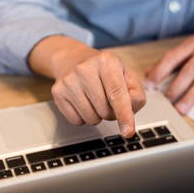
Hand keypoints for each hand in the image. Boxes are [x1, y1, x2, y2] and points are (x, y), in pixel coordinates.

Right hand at [29, 36, 145, 136]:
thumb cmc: (103, 71)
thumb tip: (129, 113)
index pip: (117, 94)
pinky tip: (82, 102)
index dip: (124, 115)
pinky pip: (76, 120)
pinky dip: (83, 118)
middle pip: (105, 110)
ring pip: (91, 118)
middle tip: (108, 101)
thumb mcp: (126, 75)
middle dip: (111, 113)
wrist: (72, 59)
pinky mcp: (57, 92)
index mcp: (106, 61)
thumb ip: (136, 95)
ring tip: (94, 100)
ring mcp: (69, 81)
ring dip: (97, 116)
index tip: (128, 132)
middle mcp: (85, 69)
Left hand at [146, 12, 193, 113]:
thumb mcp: (192, 43)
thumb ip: (171, 59)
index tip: (149, 85)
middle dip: (175, 88)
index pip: (172, 58)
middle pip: (188, 71)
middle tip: (164, 102)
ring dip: (191, 96)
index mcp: (192, 45)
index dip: (159, 71)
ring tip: (180, 109)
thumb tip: (148, 73)